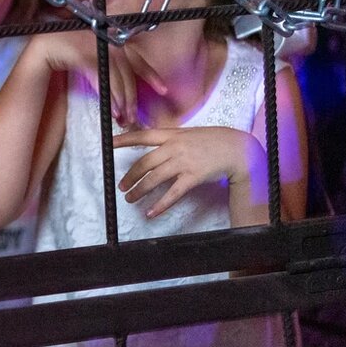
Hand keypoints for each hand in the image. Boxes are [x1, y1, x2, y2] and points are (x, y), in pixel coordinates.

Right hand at [28, 31, 161, 127]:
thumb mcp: (93, 65)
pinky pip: (97, 73)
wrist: (40, 51)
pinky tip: (111, 107)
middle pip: (124, 67)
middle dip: (131, 94)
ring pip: (113, 72)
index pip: (134, 56)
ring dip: (120, 97)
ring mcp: (88, 41)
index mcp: (107, 38)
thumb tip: (128, 93)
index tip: (163, 90)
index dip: (149, 73)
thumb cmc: (66, 59)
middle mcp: (100, 36)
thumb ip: (109, 71)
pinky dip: (106, 92)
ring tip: (123, 116)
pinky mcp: (76, 51)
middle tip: (135, 115)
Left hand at [114, 126, 264, 217]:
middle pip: (144, 162)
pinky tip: (151, 212)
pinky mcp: (193, 177)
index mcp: (171, 134)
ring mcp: (183, 162)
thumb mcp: (187, 133)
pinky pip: (173, 193)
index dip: (124, 139)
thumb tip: (153, 144)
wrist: (236, 148)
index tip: (109, 144)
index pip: (142, 135)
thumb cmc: (211, 140)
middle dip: (130, 176)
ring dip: (140, 190)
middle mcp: (174, 147)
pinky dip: (160, 204)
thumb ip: (169, 139)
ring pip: (154, 178)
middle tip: (121, 186)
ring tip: (130, 198)